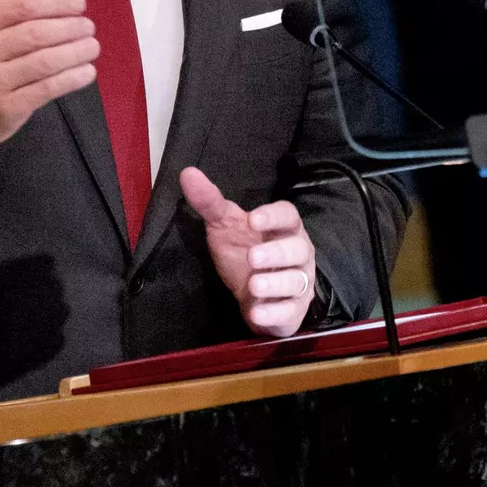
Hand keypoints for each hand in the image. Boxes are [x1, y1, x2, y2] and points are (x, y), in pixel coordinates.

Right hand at [0, 0, 98, 154]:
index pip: (22, 7)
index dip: (56, 3)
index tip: (79, 4)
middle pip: (36, 34)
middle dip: (70, 28)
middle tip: (89, 27)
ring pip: (45, 62)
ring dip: (76, 53)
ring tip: (92, 46)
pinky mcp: (7, 109)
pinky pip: (47, 90)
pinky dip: (72, 79)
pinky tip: (86, 72)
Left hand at [179, 166, 316, 337]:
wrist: (253, 295)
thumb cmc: (243, 251)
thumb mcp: (224, 226)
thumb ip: (210, 202)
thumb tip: (187, 173)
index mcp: (284, 228)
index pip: (288, 215)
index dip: (274, 216)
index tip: (253, 219)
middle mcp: (298, 253)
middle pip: (297, 249)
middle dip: (277, 253)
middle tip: (252, 256)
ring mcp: (299, 283)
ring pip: (296, 281)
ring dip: (276, 283)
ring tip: (254, 285)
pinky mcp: (294, 310)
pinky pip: (290, 311)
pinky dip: (274, 313)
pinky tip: (257, 311)